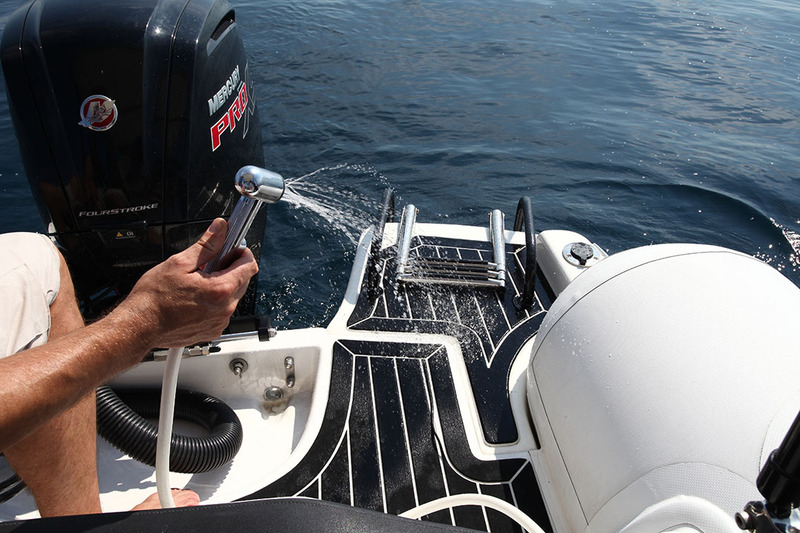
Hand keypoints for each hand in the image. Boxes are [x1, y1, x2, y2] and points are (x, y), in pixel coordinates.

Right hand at [116, 218, 258, 348]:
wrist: (139, 326)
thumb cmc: (154, 299)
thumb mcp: (179, 263)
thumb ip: (206, 245)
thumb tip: (220, 230)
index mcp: (220, 290)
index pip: (249, 265)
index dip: (242, 252)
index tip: (231, 248)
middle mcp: (225, 309)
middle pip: (242, 280)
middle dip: (229, 267)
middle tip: (209, 262)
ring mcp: (220, 322)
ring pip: (233, 295)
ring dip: (222, 284)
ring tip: (198, 281)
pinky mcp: (213, 330)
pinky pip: (222, 310)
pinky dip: (215, 301)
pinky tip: (196, 296)